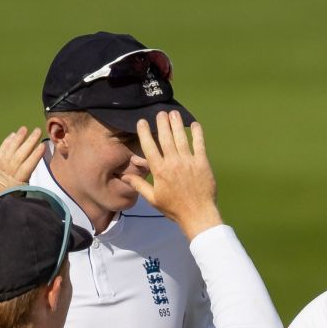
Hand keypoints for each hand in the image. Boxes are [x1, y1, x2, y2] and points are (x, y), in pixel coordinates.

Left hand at [0, 126, 46, 198]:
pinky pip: (0, 152)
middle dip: (28, 142)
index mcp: (16, 184)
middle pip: (19, 156)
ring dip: (17, 139)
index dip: (35, 156)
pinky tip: (12, 135)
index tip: (43, 146)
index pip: (27, 167)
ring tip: (25, 129)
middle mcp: (7, 175)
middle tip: (37, 131)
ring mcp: (0, 170)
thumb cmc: (13, 202)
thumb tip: (46, 188)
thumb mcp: (24, 200)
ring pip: (9, 152)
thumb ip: (33, 191)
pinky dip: (6, 143)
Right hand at [126, 112, 220, 237]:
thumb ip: (139, 185)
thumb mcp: (153, 199)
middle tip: (160, 112)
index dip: (144, 133)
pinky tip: (194, 124)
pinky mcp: (202, 163)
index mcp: (159, 171)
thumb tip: (124, 177)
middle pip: (165, 138)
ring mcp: (188, 162)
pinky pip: (199, 144)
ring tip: (174, 113)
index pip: (149, 147)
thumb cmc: (174, 208)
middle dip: (162, 123)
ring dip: (177, 124)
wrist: (197, 215)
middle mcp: (173, 163)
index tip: (141, 122)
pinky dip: (197, 133)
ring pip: (181, 138)